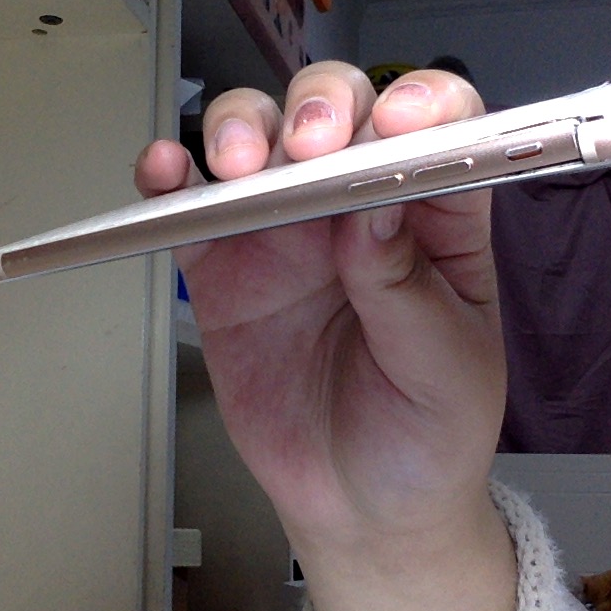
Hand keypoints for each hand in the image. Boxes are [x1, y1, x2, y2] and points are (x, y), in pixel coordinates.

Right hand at [137, 62, 515, 610]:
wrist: (359, 505)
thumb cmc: (426, 434)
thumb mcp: (446, 368)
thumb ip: (408, 286)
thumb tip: (373, 202)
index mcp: (434, 219)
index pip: (439, 128)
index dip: (422, 105)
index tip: (398, 124)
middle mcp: (358, 208)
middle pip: (338, 112)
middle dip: (319, 107)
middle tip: (307, 147)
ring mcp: (287, 232)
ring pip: (259, 139)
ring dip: (242, 129)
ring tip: (235, 166)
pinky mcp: (226, 269)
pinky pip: (193, 209)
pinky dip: (171, 181)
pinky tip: (164, 172)